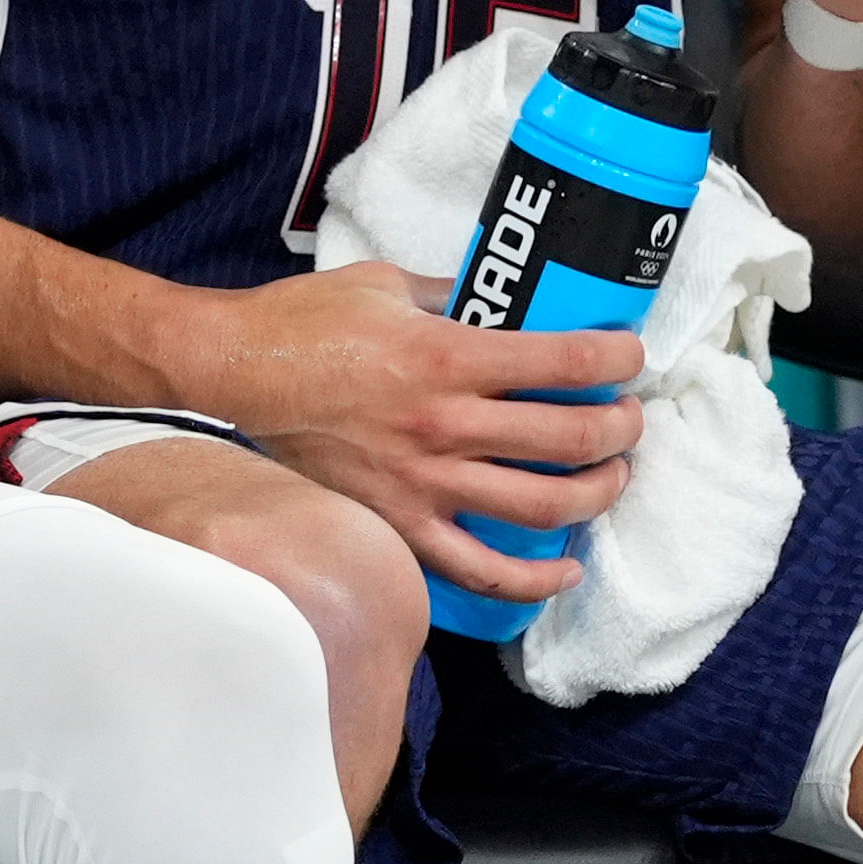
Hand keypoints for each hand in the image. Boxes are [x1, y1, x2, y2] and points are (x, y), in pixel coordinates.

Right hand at [167, 257, 644, 611]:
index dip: (617, 358)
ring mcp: (423, 484)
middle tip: (627, 418)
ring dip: (596, 493)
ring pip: (543, 506)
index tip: (631, 355)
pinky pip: (479, 570)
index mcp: (448, 355)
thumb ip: (452, 294)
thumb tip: (501, 300)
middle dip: (620, 428)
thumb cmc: (301, 324)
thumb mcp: (387, 284)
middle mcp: (445, 425)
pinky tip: (566, 569)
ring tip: (611, 477)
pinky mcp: (399, 526)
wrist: (231, 375)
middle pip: (570, 438)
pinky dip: (533, 579)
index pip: (566, 361)